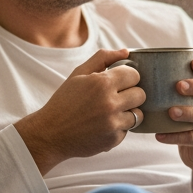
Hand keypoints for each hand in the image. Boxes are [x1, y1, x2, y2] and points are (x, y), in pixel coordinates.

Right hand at [15, 48, 145, 174]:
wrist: (51, 134)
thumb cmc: (64, 101)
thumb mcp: (79, 74)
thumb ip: (103, 58)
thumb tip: (126, 52)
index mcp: (102, 83)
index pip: (134, 75)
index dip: (127, 77)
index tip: (120, 81)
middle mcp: (110, 103)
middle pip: (141, 95)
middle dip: (131, 94)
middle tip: (117, 97)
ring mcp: (113, 124)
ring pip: (138, 114)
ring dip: (128, 112)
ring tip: (111, 112)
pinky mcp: (113, 140)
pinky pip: (127, 130)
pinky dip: (118, 128)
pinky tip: (103, 125)